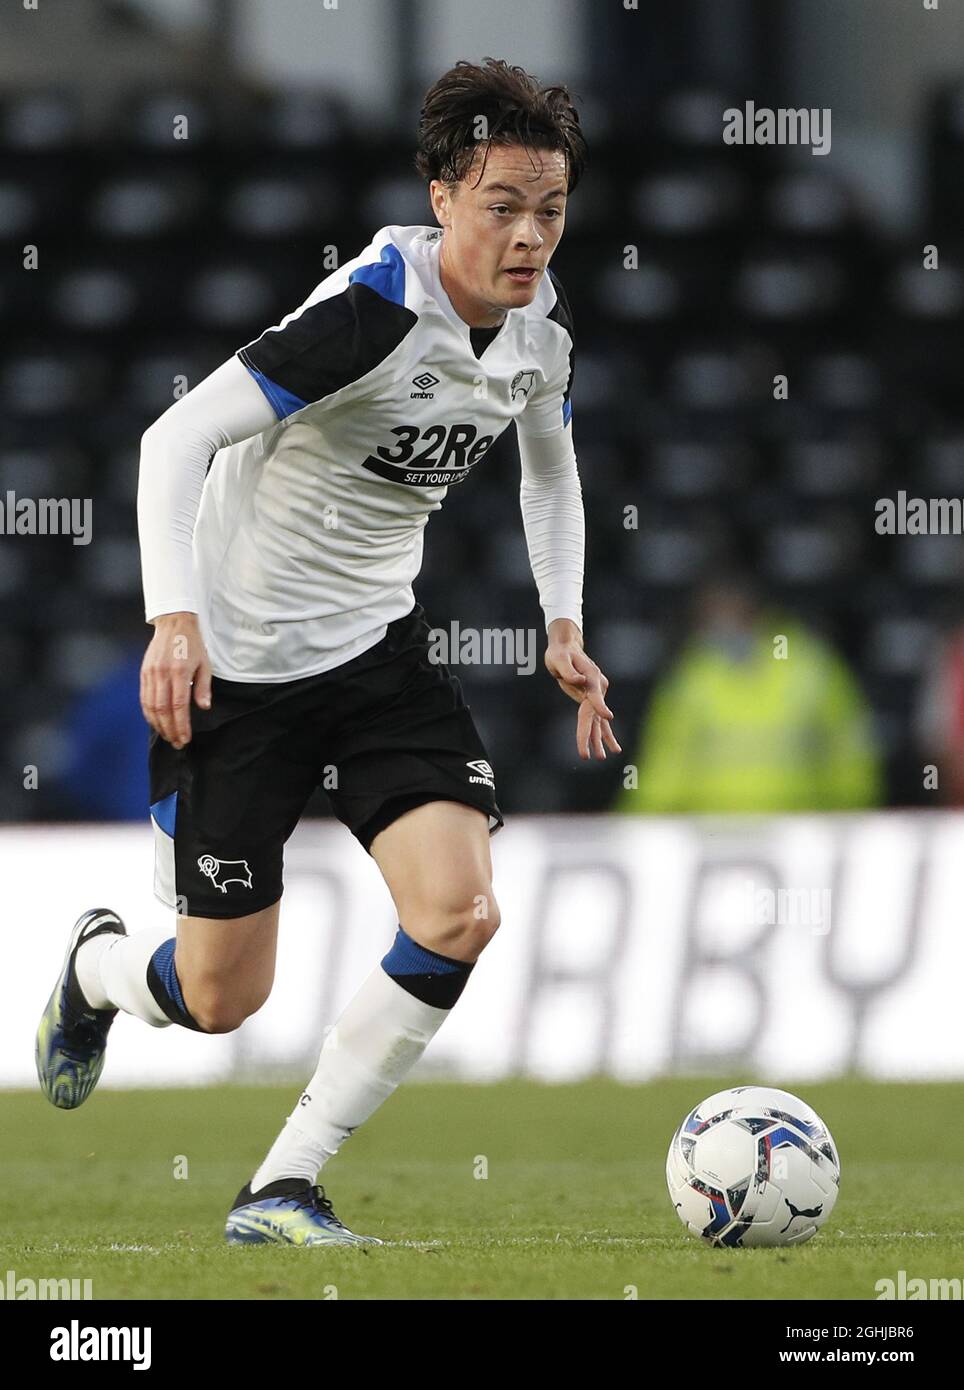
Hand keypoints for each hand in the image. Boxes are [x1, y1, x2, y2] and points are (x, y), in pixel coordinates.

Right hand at [141, 612, 212, 748]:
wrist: (174, 623)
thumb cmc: (192, 645)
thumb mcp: (204, 664)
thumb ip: (203, 687)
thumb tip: (204, 707)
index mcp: (179, 672)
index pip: (179, 706)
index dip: (181, 725)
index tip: (185, 738)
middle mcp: (162, 674)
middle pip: (162, 710)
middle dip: (170, 729)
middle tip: (177, 743)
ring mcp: (150, 673)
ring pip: (150, 706)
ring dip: (158, 724)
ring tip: (168, 736)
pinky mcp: (143, 673)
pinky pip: (144, 698)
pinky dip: (149, 713)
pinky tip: (156, 722)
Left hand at [545, 621, 621, 760]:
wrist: (567, 648)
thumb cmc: (560, 653)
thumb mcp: (559, 658)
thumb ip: (569, 670)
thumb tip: (579, 681)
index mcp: (591, 677)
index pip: (595, 695)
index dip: (600, 706)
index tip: (607, 717)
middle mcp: (598, 687)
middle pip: (596, 715)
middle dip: (593, 735)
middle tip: (594, 755)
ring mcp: (597, 694)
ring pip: (599, 720)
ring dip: (600, 740)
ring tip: (602, 757)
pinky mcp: (591, 700)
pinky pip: (596, 719)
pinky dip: (601, 734)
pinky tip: (609, 748)